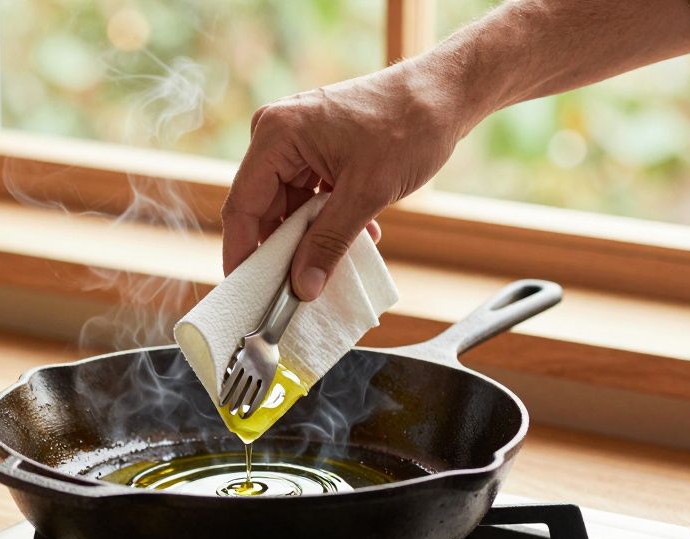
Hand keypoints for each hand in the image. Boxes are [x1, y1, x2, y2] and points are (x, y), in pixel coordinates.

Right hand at [221, 56, 469, 299]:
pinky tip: (359, 235)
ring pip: (289, 207)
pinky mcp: (316, 148)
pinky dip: (328, 219)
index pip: (243, 207)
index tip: (249, 293)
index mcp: (276, 135)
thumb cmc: (409, 126)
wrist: (446, 93)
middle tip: (298, 290)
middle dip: (283, 250)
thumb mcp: (367, 193)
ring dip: (312, 237)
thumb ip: (329, 243)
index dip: (243, 254)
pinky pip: (309, 196)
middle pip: (263, 209)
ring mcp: (296, 140)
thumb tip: (302, 288)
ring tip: (340, 260)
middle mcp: (277, 134)